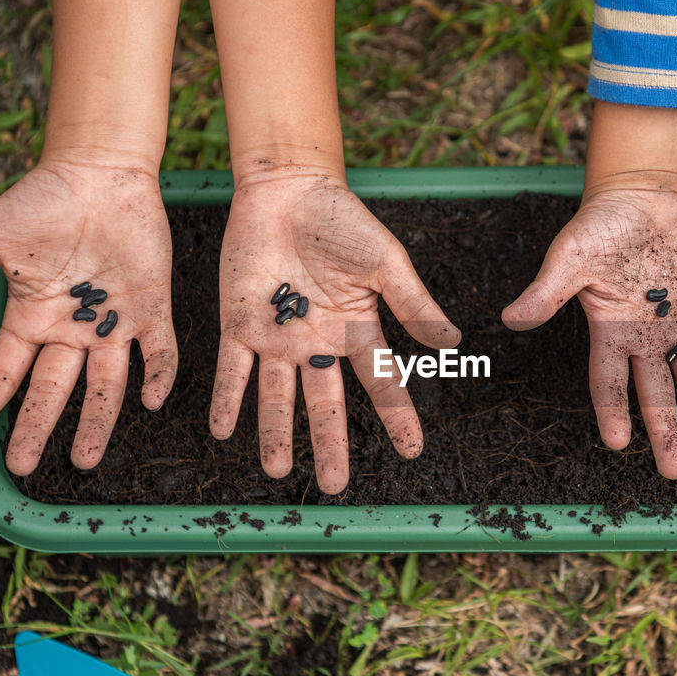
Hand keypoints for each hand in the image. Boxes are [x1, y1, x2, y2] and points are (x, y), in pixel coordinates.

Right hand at [0, 159, 177, 473]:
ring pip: (106, 384)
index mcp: (32, 316)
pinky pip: (160, 350)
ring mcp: (114, 322)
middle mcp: (72, 329)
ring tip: (84, 460)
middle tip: (22, 466)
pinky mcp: (152, 308)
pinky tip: (151, 402)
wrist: (98, 173)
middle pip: (52, 390)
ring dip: (96, 421)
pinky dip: (158, 375)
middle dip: (35, 427)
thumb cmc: (41, 200)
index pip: (5, 371)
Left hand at [209, 173, 458, 493]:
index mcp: (356, 329)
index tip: (412, 451)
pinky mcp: (239, 325)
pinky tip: (224, 432)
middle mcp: (317, 343)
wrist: (286, 190)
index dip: (397, 417)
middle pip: (325, 404)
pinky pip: (232, 371)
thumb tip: (452, 343)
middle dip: (329, 444)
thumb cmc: (342, 220)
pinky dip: (228, 400)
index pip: (381, 382)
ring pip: (277, 397)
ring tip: (278, 471)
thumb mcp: (386, 262)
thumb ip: (413, 304)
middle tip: (335, 485)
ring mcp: (277, 338)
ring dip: (277, 433)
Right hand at [501, 188, 676, 478]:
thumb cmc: (596, 228)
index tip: (617, 443)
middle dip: (666, 432)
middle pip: (656, 394)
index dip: (613, 411)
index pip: (609, 382)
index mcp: (608, 332)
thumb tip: (512, 318)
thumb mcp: (568, 258)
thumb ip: (546, 292)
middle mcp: (644, 339)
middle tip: (674, 471)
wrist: (637, 199)